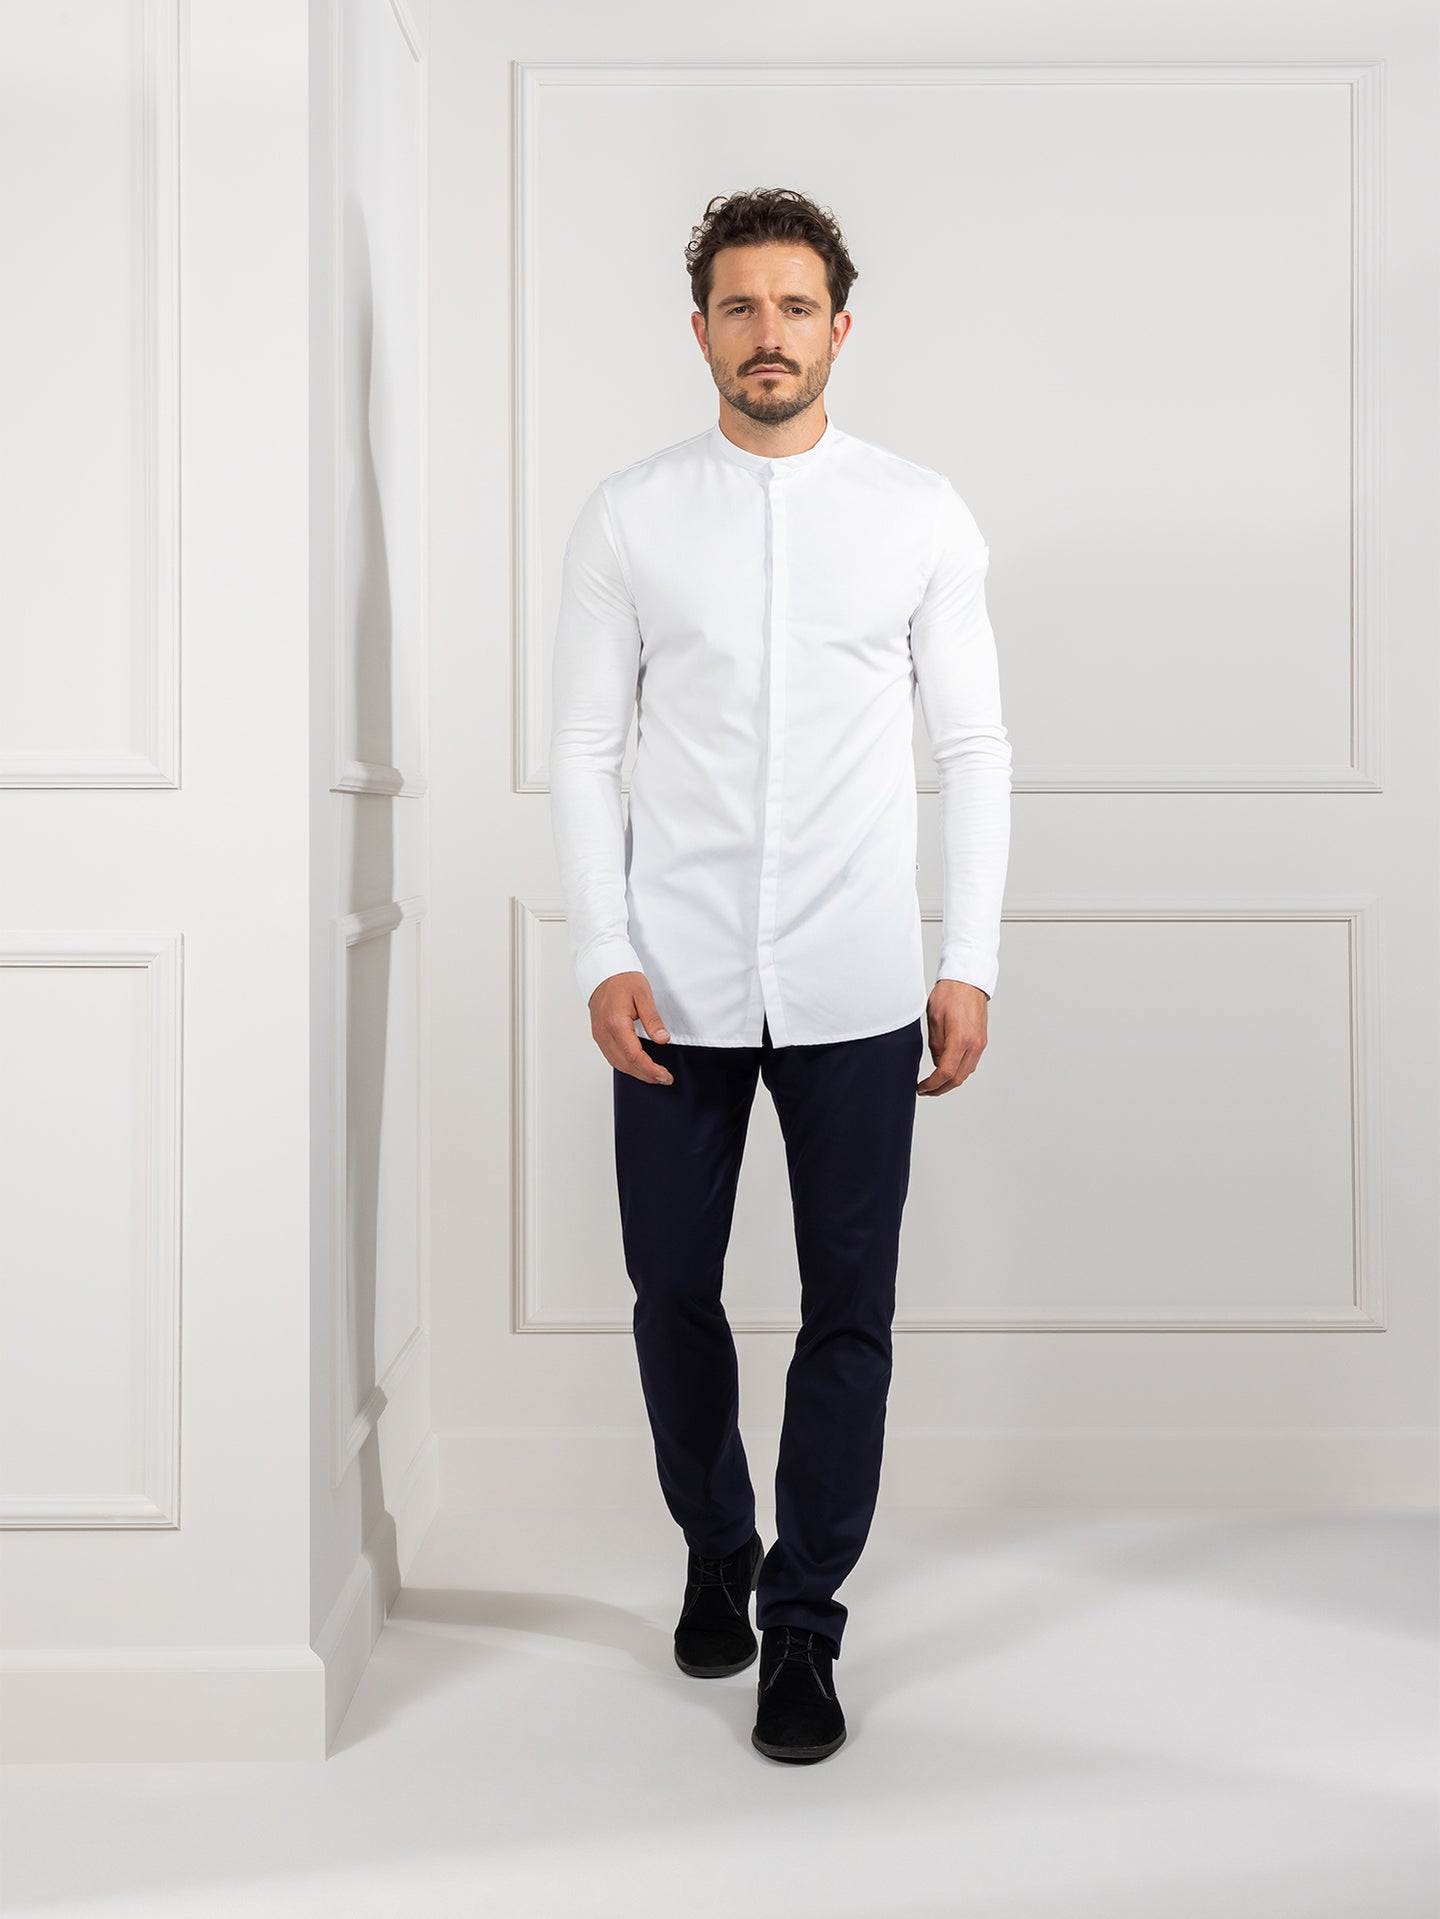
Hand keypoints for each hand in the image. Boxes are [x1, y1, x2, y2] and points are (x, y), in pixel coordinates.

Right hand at [589, 972, 674, 1085]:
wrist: (604, 971)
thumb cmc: (623, 979)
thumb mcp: (644, 995)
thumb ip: (653, 1020)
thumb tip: (662, 1039)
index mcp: (615, 1022)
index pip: (633, 1055)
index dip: (650, 1069)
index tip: (664, 1076)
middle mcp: (604, 1032)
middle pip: (624, 1064)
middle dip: (645, 1075)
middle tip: (664, 1079)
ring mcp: (599, 1035)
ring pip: (616, 1063)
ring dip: (636, 1073)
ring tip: (654, 1075)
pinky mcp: (599, 1034)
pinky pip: (611, 1056)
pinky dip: (626, 1065)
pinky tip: (638, 1066)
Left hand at [917, 979, 988, 1096]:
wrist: (968, 981)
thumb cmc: (950, 994)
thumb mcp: (934, 1019)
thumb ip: (935, 1045)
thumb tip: (937, 1062)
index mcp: (960, 1039)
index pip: (945, 1073)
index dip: (932, 1085)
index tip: (922, 1088)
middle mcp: (973, 1045)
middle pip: (958, 1078)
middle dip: (940, 1088)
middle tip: (926, 1091)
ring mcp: (980, 1044)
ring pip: (966, 1073)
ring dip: (950, 1081)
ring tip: (934, 1083)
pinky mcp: (981, 1041)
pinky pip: (971, 1063)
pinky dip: (959, 1071)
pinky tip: (948, 1069)